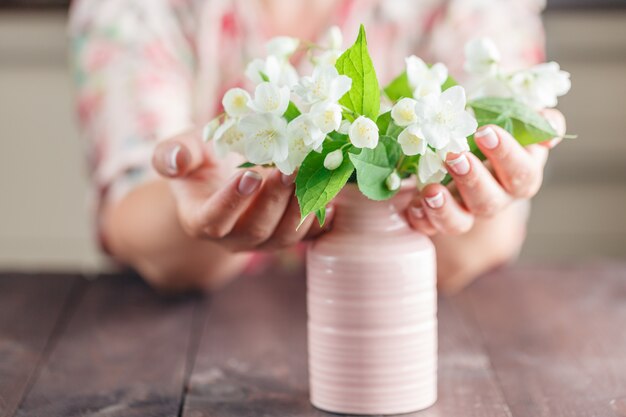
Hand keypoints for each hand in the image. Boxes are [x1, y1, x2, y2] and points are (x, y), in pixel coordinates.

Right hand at [152, 127, 330, 251]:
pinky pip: (308, 238)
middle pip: (256, 229)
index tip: (248, 175)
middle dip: (275, 200)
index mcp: (202, 219)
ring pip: (284, 236)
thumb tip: (175, 160)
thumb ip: (173, 153)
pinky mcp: (289, 236)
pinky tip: (334, 201)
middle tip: (290, 169)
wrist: (227, 174)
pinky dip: (322, 222)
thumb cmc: (204, 160)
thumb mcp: (186, 150)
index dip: (231, 201)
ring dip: (300, 208)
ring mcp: (264, 241)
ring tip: (312, 176)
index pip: (214, 219)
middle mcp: (233, 238)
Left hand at [406, 109, 565, 234]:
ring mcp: (465, 211)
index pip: (523, 172)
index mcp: (519, 173)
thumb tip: (548, 119)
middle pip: (490, 201)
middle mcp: (495, 197)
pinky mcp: (436, 218)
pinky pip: (429, 227)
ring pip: (461, 222)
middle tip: (455, 155)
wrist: (458, 145)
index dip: (507, 155)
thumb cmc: (487, 127)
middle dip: (473, 179)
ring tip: (430, 191)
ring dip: (446, 208)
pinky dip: (421, 219)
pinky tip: (412, 206)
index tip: (486, 130)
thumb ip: (529, 115)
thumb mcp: (508, 114)